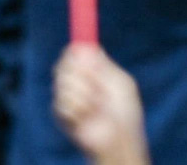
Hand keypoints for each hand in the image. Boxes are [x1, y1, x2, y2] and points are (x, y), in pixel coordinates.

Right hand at [53, 44, 147, 164]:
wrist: (118, 138)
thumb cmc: (124, 112)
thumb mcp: (120, 82)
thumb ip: (103, 65)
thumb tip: (85, 48)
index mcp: (91, 72)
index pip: (73, 53)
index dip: (74, 52)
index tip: (79, 54)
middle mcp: (77, 82)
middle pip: (63, 65)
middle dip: (80, 73)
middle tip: (95, 84)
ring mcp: (68, 98)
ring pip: (63, 83)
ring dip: (83, 93)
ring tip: (96, 106)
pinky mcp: (61, 114)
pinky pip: (62, 102)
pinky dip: (78, 108)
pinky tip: (87, 116)